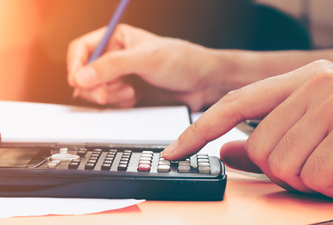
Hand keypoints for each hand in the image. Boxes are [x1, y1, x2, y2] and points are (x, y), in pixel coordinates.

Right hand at [67, 24, 234, 110]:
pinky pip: (109, 102)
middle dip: (95, 86)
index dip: (75, 65)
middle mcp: (115, 57)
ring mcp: (120, 76)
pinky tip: (134, 98)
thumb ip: (112, 66)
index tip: (78, 80)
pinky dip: (118, 104)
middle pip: (84, 74)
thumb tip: (81, 76)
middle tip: (108, 94)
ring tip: (131, 93)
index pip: (81, 49)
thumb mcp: (145, 59)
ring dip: (110, 96)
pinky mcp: (126, 93)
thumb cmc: (181, 61)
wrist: (202, 83)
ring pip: (95, 90)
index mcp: (116, 39)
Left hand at [161, 60, 332, 196]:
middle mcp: (315, 86)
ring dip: (302, 178)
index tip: (174, 151)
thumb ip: (265, 138)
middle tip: (307, 161)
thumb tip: (224, 152)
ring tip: (325, 163)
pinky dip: (323, 185)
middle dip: (277, 167)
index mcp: (301, 80)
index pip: (234, 104)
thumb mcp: (309, 125)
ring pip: (279, 164)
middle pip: (257, 147)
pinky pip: (311, 177)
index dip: (199, 130)